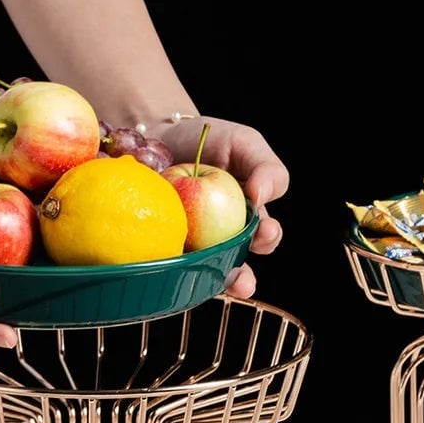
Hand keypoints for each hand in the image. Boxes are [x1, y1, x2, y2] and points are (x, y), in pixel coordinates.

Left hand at [160, 117, 286, 297]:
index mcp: (248, 217)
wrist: (156, 135)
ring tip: (211, 288)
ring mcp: (191, 245)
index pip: (265, 236)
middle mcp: (222, 237)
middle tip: (242, 280)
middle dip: (242, 279)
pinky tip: (172, 273)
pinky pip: (168, 265)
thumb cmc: (205, 139)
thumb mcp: (243, 143)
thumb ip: (266, 167)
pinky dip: (171, 272)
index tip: (264, 230)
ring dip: (209, 285)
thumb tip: (262, 195)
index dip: (267, 238)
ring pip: (203, 274)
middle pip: (237, 266)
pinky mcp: (161, 245)